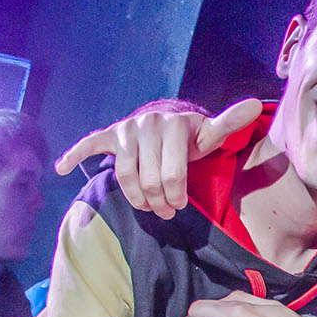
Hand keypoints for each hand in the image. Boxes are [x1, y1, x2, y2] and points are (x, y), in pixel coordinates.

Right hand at [54, 98, 261, 215]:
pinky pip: (88, 145)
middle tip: (166, 212)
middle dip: (158, 203)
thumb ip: (229, 123)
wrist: (166, 123)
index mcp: (171, 127)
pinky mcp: (108, 135)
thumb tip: (257, 105)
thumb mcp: (210, 132)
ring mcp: (124, 131)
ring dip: (136, 199)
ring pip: (125, 178)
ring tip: (147, 208)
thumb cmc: (190, 137)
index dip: (176, 197)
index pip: (172, 176)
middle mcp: (144, 125)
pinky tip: (60, 168)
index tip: (180, 206)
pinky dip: (73, 156)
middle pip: (148, 181)